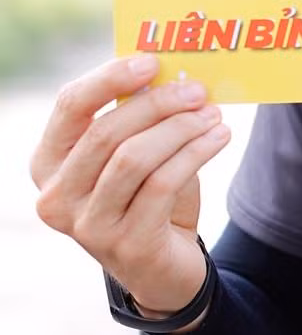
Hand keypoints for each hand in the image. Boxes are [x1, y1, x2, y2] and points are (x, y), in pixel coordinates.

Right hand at [30, 53, 230, 315]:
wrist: (165, 271)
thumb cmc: (149, 202)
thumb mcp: (136, 157)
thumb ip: (139, 120)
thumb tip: (167, 73)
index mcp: (48, 164)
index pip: (70, 107)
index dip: (109, 78)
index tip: (152, 62)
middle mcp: (57, 197)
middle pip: (105, 132)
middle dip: (157, 104)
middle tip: (197, 90)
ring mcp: (88, 226)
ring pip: (134, 159)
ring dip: (180, 129)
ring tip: (213, 115)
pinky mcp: (127, 245)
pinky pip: (162, 185)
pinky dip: (195, 154)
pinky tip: (219, 138)